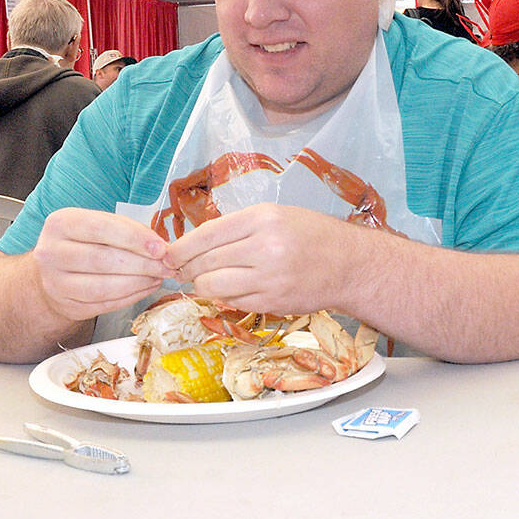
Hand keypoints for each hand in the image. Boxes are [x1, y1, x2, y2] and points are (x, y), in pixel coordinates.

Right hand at [32, 208, 173, 320]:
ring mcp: (54, 282)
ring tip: (158, 277)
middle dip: (142, 264)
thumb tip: (161, 248)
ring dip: (138, 283)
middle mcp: (50, 252)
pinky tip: (146, 288)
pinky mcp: (65, 305)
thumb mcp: (105, 226)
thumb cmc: (88, 243)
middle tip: (167, 267)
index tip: (161, 248)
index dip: (135, 239)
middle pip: (103, 259)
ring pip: (103, 286)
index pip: (101, 229)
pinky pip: (103, 304)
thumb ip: (131, 231)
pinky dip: (130, 297)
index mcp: (60, 224)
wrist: (57, 271)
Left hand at [164, 203, 376, 314]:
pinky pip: (233, 302)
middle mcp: (265, 247)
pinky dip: (225, 298)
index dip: (180, 248)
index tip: (168, 254)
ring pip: (213, 286)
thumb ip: (239, 227)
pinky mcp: (273, 302)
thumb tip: (196, 243)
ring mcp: (269, 278)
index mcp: (263, 218)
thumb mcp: (277, 215)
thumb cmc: (314, 235)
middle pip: (205, 262)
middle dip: (187, 268)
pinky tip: (232, 289)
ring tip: (207, 280)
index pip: (206, 234)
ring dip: (203, 285)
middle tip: (182, 270)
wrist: (351, 264)